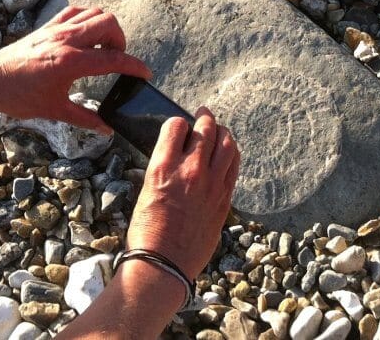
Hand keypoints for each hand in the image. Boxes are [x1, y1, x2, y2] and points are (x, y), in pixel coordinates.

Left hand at [0, 6, 150, 130]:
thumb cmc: (16, 96)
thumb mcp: (54, 110)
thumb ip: (85, 119)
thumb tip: (107, 130)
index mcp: (70, 62)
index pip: (113, 59)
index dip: (134, 66)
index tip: (144, 74)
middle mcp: (66, 40)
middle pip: (108, 23)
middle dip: (121, 40)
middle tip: (116, 59)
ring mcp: (56, 29)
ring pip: (94, 13)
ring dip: (105, 28)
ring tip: (102, 48)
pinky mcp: (47, 26)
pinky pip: (76, 12)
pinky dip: (87, 19)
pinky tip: (85, 37)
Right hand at [126, 108, 240, 277]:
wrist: (163, 264)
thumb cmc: (147, 232)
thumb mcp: (146, 190)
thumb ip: (164, 169)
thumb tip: (175, 156)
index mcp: (163, 167)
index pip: (176, 126)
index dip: (177, 123)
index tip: (178, 126)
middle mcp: (190, 171)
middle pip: (206, 129)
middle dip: (204, 118)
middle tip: (203, 115)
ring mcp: (211, 184)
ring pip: (227, 144)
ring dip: (222, 133)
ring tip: (219, 131)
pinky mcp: (224, 199)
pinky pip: (233, 167)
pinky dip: (230, 155)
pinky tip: (227, 154)